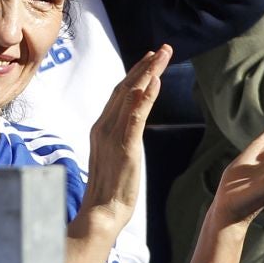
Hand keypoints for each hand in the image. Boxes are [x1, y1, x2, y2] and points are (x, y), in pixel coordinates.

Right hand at [81, 44, 167, 229]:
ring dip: (149, 72)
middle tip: (163, 49)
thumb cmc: (109, 190)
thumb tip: (128, 125)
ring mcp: (113, 136)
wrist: (101, 213)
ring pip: (131, 95)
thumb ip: (118, 137)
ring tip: (163, 55)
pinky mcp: (125, 148)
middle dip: (145, 66)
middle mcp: (104, 127)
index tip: (149, 58)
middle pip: (126, 87)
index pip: (119, 93)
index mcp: (100, 128)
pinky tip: (156, 81)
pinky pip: (136, 116)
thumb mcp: (112, 156)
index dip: (135, 73)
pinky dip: (146, 96)